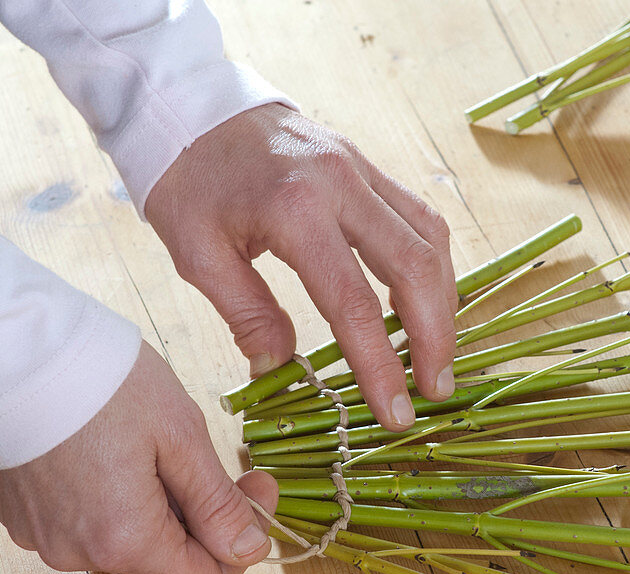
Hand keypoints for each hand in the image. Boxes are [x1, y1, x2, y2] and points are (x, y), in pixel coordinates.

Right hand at [0, 342, 278, 573]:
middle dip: (201, 514)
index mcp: (124, 540)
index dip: (240, 545)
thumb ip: (217, 503)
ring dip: (155, 503)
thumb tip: (251, 550)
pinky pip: (85, 520)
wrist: (13, 346)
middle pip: (165, 558)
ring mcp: (42, 536)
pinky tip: (111, 446)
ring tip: (151, 443)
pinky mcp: (22, 514)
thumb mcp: (181, 436)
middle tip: (216, 456)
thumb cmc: (103, 381)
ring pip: (126, 538)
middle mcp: (77, 554)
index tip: (255, 489)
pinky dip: (111, 495)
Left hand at [145, 104, 457, 431]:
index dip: (381, 366)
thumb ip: (245, 313)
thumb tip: (281, 368)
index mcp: (294, 209)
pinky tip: (427, 300)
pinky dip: (433, 265)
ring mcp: (363, 169)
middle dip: (434, 338)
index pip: (354, 303)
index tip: (395, 414)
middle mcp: (343, 184)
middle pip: (415, 268)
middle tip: (435, 390)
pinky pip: (420, 218)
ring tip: (436, 353)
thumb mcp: (196, 253)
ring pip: (431, 240)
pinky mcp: (369, 166)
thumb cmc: (187, 179)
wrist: (191, 104)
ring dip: (442, 302)